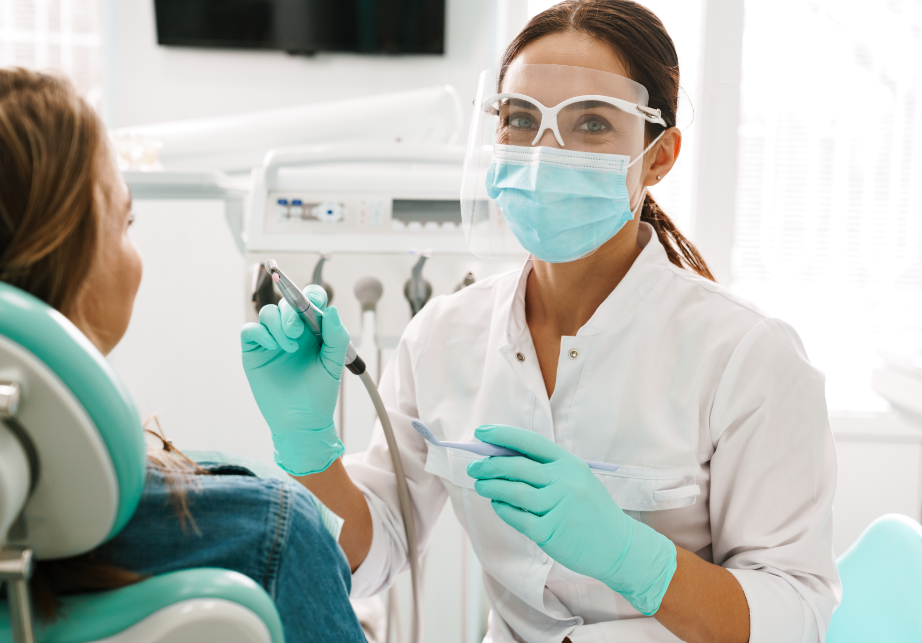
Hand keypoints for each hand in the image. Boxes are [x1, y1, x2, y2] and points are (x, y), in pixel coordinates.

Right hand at [241, 285, 349, 475]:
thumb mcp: (334, 363)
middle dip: (290, 312)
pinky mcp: (254, 352)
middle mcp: (292, 331)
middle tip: (296, 331)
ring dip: (277, 324)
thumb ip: (336, 336)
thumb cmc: (320, 394)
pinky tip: (272, 347)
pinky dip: (260, 332)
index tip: (312, 304)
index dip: (310, 296)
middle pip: (286, 303)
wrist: (301, 422)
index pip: (310, 300)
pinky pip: (250, 329)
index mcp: (313, 330)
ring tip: (288, 347)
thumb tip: (332, 309)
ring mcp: (271, 340)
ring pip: (267, 313)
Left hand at [467, 424, 676, 615]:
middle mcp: (564, 481)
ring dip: (491, 486)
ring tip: (480, 485)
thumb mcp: (577, 480)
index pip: (530, 442)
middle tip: (474, 467)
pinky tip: (497, 505)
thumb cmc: (592, 511)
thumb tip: (504, 458)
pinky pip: (517, 517)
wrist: (619, 546)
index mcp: (570, 463)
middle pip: (516, 466)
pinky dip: (503, 509)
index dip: (503, 435)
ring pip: (513, 492)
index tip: (481, 432)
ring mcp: (557, 506)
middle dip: (489, 465)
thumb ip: (547, 469)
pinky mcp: (550, 531)